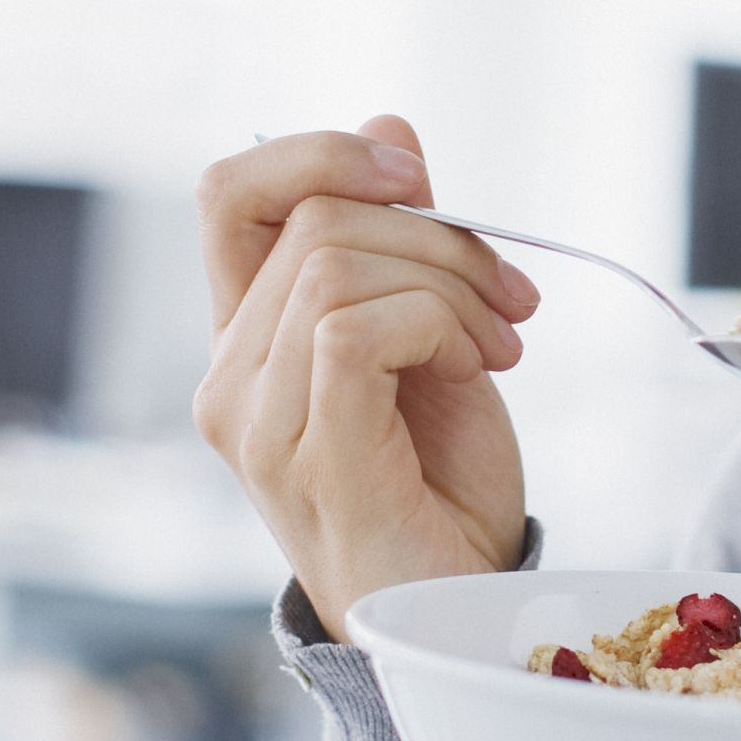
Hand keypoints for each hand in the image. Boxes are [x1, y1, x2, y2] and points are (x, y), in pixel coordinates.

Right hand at [196, 116, 540, 627]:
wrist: (466, 614)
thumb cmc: (445, 489)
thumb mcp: (433, 335)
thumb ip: (403, 242)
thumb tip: (388, 126)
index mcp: (248, 341)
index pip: (229, 192)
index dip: (319, 152)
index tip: (419, 178)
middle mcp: (229, 379)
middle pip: (310, 216)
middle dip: (438, 233)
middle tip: (511, 300)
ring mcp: (256, 424)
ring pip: (335, 265)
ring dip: (450, 284)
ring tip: (499, 342)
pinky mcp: (307, 459)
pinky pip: (353, 327)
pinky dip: (435, 325)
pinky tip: (476, 369)